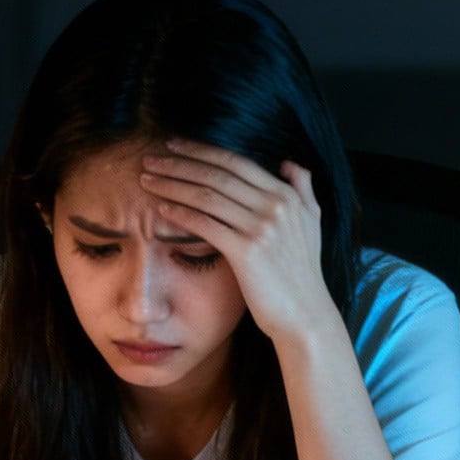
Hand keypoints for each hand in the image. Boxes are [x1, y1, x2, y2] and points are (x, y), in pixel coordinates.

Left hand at [139, 138, 343, 346]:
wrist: (305, 314)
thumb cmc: (303, 273)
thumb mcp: (311, 223)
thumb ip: (302, 189)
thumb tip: (287, 163)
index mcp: (287, 195)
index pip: (236, 162)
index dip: (201, 150)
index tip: (174, 144)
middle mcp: (275, 206)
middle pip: (217, 175)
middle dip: (179, 163)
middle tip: (150, 158)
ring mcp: (262, 228)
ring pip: (206, 197)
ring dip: (172, 185)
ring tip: (147, 181)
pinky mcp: (246, 252)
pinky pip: (205, 225)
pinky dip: (181, 215)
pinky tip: (161, 210)